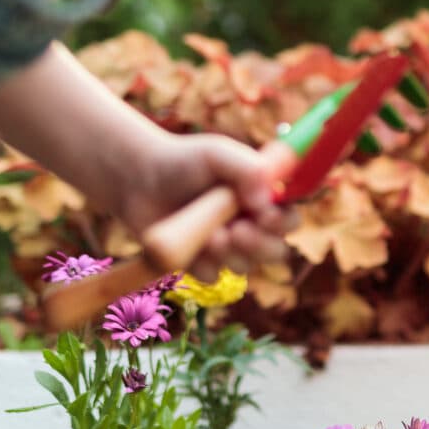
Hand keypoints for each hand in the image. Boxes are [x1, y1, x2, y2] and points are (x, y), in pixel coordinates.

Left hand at [114, 130, 294, 279]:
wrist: (139, 179)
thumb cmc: (183, 160)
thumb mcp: (217, 153)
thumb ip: (247, 169)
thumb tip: (266, 200)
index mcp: (261, 199)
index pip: (289, 218)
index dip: (283, 222)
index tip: (264, 215)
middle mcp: (250, 226)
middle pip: (275, 251)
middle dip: (260, 246)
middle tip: (237, 231)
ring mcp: (226, 248)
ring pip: (244, 266)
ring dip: (228, 252)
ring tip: (207, 234)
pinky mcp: (201, 264)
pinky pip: (211, 275)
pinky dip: (201, 262)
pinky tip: (186, 242)